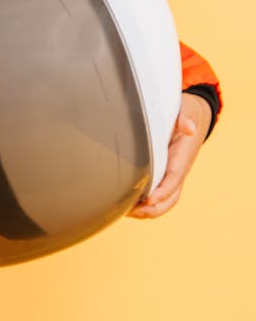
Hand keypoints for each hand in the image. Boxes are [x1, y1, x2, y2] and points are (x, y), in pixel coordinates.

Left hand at [128, 92, 211, 218]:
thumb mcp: (187, 109)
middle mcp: (179, 169)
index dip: (163, 191)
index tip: (149, 200)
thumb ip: (186, 117)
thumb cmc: (187, 112)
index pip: (175, 178)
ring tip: (125, 212)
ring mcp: (173, 174)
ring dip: (148, 210)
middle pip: (170, 197)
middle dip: (153, 208)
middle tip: (131, 211)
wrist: (194, 115)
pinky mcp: (165, 174)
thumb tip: (188, 127)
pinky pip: (158, 194)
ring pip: (164, 200)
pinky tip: (128, 204)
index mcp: (183, 155)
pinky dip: (145, 204)